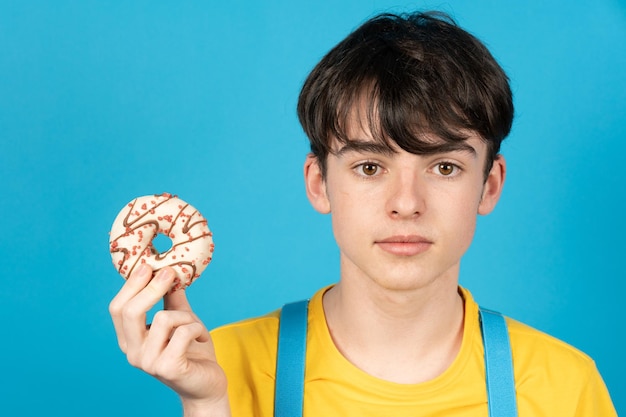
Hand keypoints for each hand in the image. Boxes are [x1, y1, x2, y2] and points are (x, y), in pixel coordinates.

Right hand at [109, 265, 230, 415]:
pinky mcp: (168, 368)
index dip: (132, 285)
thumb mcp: (180, 320)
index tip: (149, 265)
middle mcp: (132, 353)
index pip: (117, 308)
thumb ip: (172, 299)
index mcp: (129, 340)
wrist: (208, 384)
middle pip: (130, 311)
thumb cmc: (193, 350)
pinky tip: (202, 339)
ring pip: (163, 319)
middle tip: (170, 273)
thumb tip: (168, 269)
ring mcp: (148, 363)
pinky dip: (197, 329)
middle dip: (152, 287)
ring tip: (195, 327)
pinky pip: (183, 333)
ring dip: (186, 316)